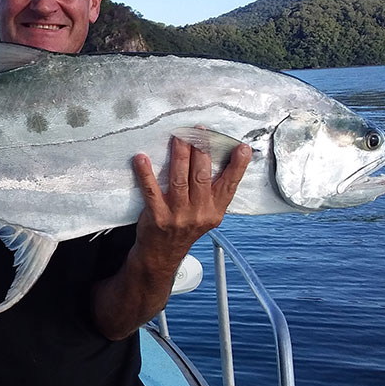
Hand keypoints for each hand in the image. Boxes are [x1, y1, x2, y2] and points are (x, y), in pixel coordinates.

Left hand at [129, 136, 250, 277]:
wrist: (162, 253)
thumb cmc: (184, 228)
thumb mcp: (206, 214)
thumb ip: (212, 192)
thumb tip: (217, 159)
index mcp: (215, 210)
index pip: (230, 185)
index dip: (237, 166)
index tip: (242, 148)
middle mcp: (199, 213)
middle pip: (202, 176)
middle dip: (201, 150)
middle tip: (198, 132)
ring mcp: (178, 216)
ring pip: (179, 179)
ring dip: (179, 155)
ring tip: (178, 137)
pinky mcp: (158, 217)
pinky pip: (151, 191)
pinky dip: (146, 174)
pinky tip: (142, 159)